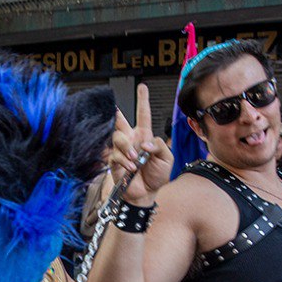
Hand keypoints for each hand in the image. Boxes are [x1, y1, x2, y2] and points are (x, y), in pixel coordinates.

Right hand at [108, 84, 173, 205]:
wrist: (147, 193)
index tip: (142, 87)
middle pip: (121, 122)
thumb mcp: (167, 158)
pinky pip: (115, 155)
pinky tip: (131, 167)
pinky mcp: (114, 162)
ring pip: (117, 137)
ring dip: (126, 146)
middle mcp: (131, 140)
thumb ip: (160, 145)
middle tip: (116, 112)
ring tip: (135, 158)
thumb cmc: (157, 175)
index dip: (143, 101)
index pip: (143, 115)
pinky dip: (124, 160)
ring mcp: (122, 150)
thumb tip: (145, 143)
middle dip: (117, 116)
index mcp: (144, 136)